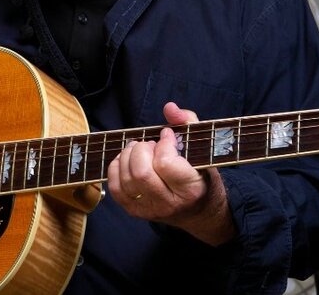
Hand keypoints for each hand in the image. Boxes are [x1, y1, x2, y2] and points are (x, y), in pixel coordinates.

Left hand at [107, 102, 234, 245]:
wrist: (199, 212)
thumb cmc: (201, 176)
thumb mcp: (203, 149)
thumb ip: (188, 123)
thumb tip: (169, 107)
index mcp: (191, 190)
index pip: (166, 163)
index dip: (164, 143)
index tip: (168, 136)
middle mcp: (169, 204)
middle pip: (141, 172)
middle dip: (142, 149)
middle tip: (151, 144)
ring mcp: (149, 210)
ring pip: (126, 179)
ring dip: (128, 155)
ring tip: (140, 150)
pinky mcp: (134, 210)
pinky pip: (115, 188)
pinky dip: (117, 167)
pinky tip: (127, 159)